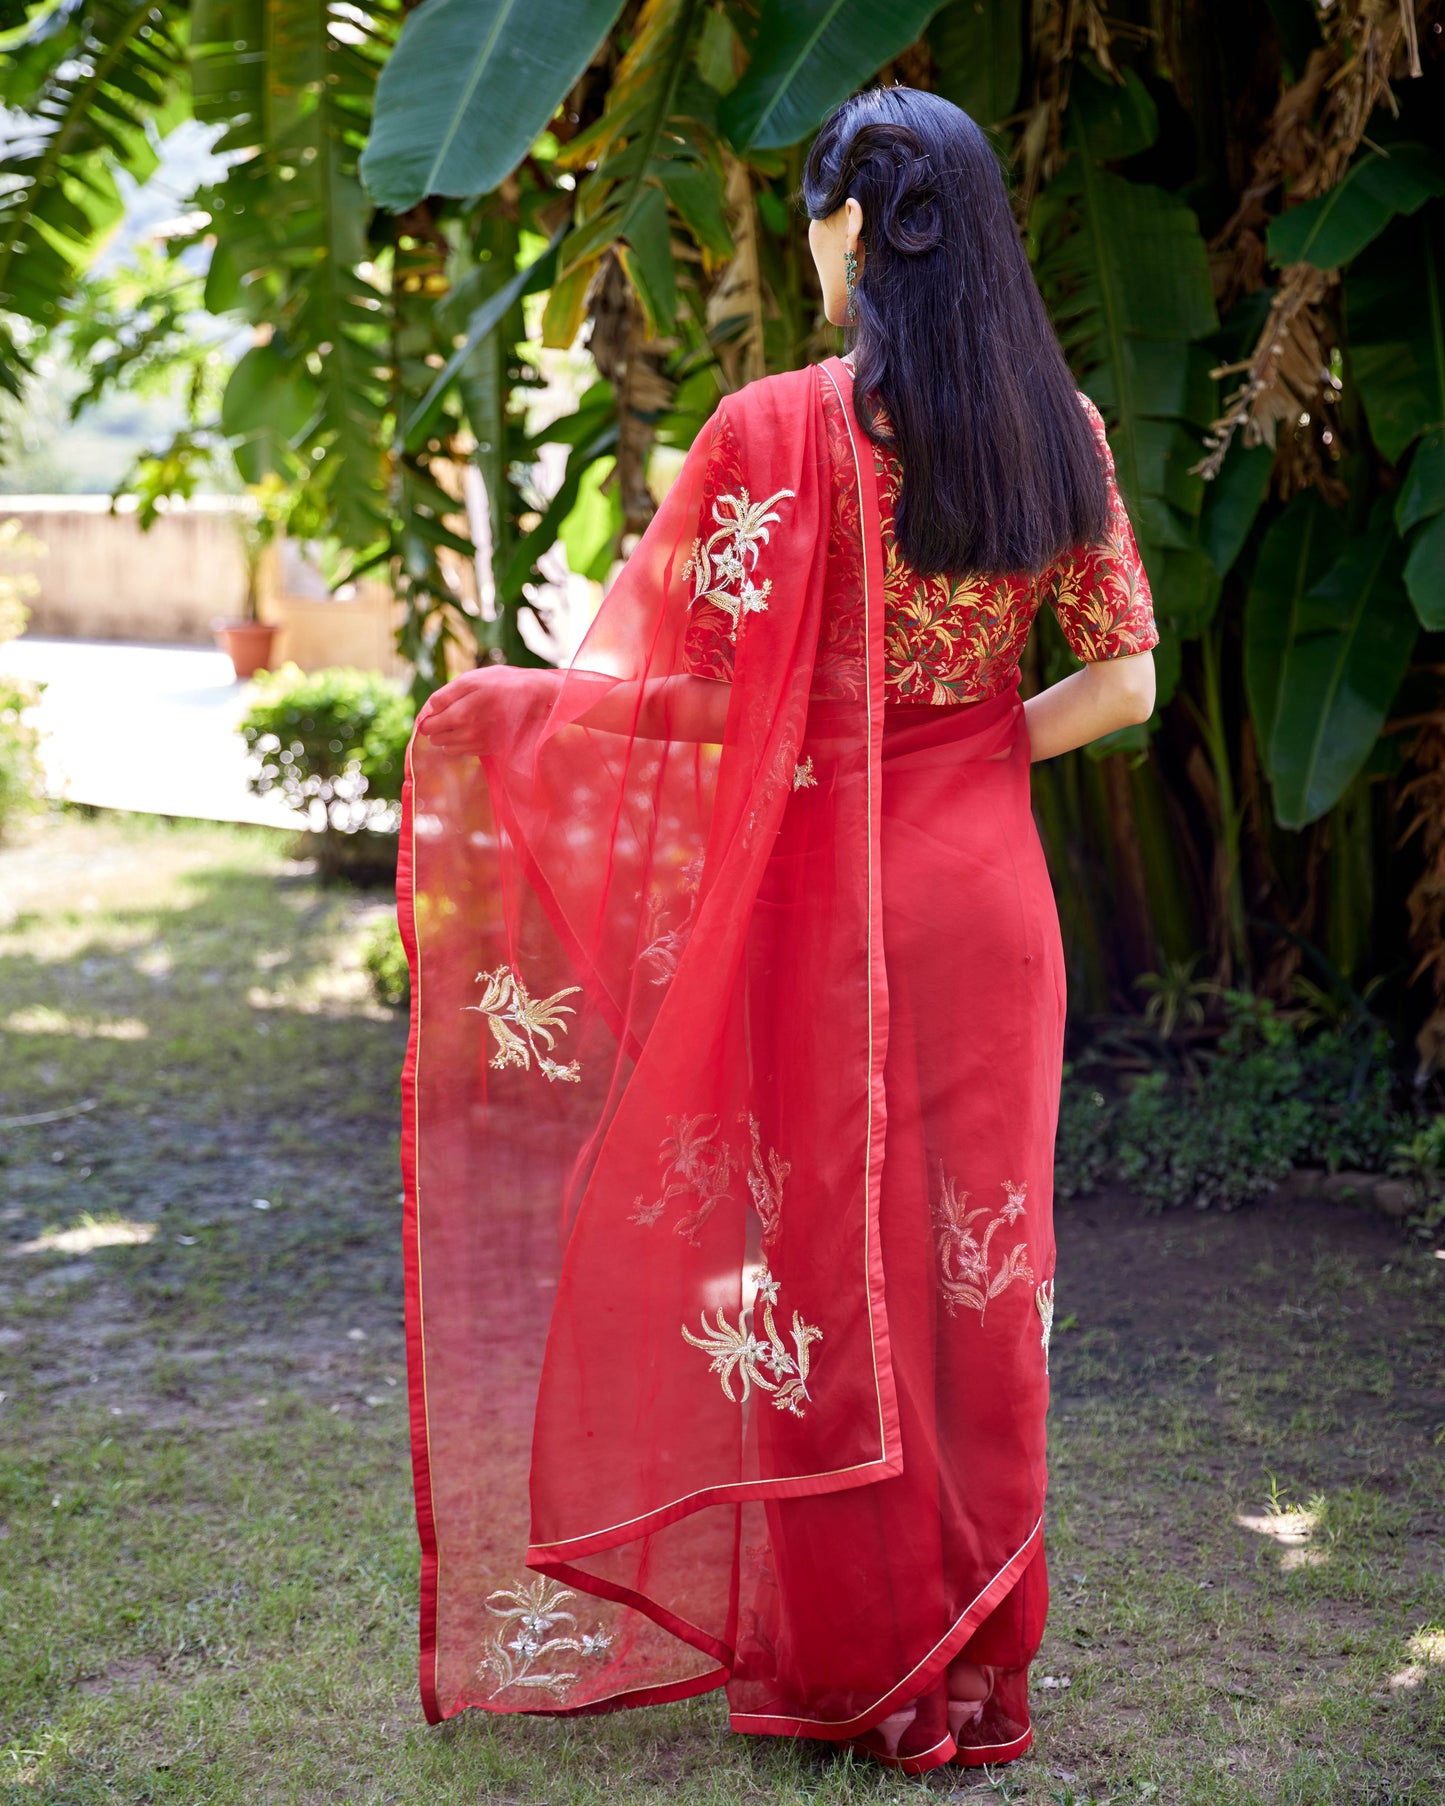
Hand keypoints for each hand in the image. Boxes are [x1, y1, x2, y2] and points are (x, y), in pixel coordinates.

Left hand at [416, 666, 556, 755]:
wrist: (534, 699)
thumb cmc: (502, 684)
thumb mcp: (472, 679)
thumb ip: (446, 695)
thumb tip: (428, 711)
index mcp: (460, 713)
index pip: (427, 724)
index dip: (428, 716)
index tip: (436, 709)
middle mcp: (467, 733)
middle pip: (434, 738)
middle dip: (436, 726)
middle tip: (448, 713)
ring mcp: (477, 743)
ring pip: (446, 746)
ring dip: (447, 735)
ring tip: (461, 720)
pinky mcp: (486, 749)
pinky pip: (461, 751)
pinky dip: (460, 742)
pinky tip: (471, 729)